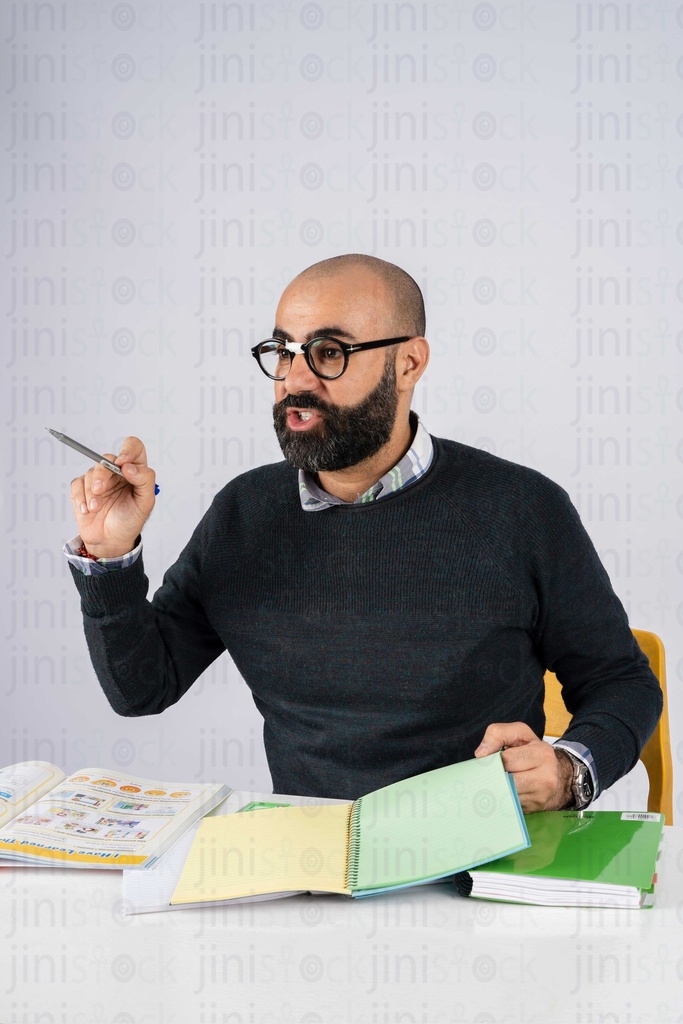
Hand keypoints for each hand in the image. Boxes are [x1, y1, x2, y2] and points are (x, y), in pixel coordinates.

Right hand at [69, 436, 155, 558]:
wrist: (111, 541)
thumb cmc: (130, 521)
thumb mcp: (145, 503)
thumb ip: (144, 480)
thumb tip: (129, 466)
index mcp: (135, 471)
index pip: (134, 447)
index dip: (128, 450)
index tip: (122, 463)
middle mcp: (116, 472)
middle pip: (106, 459)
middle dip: (102, 475)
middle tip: (100, 491)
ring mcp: (99, 479)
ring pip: (91, 472)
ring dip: (91, 492)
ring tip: (95, 508)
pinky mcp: (83, 488)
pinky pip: (77, 484)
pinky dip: (80, 497)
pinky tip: (87, 510)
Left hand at [474, 722, 572, 812]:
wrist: (554, 774)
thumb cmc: (531, 751)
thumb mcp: (518, 733)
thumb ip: (498, 734)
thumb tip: (481, 754)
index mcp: (542, 753)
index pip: (507, 759)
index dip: (495, 759)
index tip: (492, 759)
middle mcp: (546, 777)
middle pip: (506, 779)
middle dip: (495, 775)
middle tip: (491, 771)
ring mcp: (541, 796)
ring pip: (506, 794)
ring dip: (497, 788)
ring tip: (497, 780)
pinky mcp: (533, 809)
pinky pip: (509, 805)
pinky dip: (502, 798)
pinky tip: (503, 791)